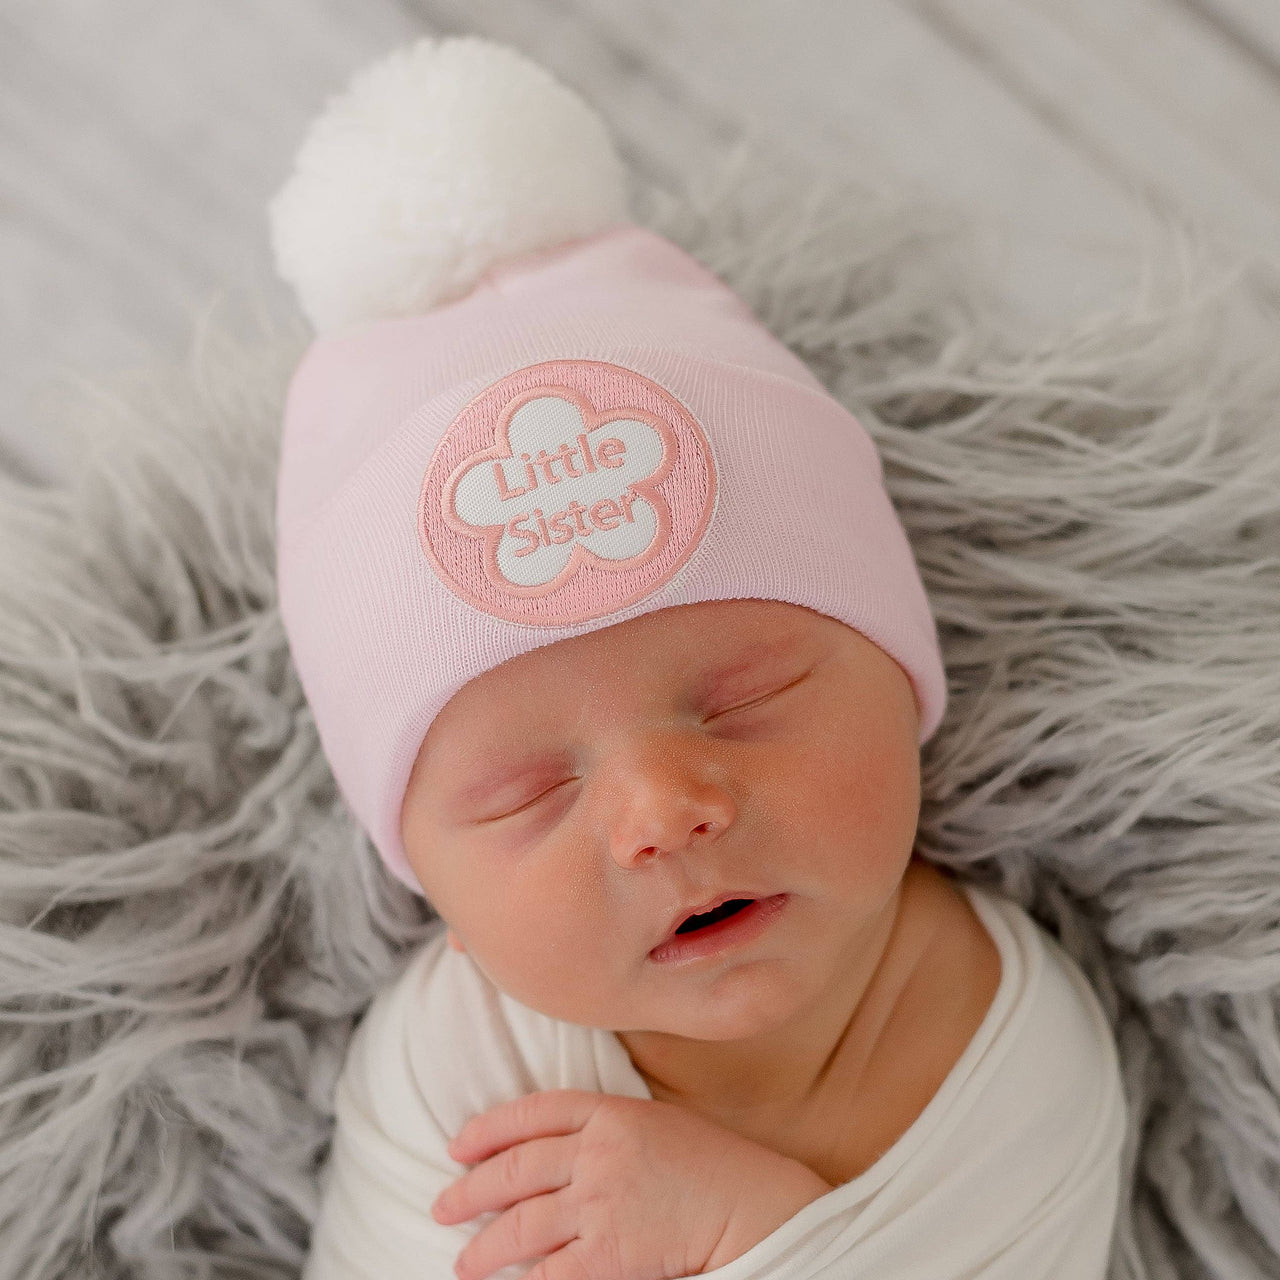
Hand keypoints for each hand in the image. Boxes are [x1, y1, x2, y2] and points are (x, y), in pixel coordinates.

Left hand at [432, 1088, 832, 1279]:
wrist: (755, 1208)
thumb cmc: (716, 1167)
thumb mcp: (659, 1125)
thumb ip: (609, 1128)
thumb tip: (557, 1150)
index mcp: (612, 1111)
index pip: (535, 1111)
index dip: (490, 1127)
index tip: (459, 1145)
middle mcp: (598, 1151)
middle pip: (516, 1168)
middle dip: (471, 1190)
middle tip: (443, 1205)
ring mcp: (600, 1202)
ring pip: (521, 1225)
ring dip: (485, 1247)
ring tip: (465, 1261)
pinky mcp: (608, 1254)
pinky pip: (551, 1272)